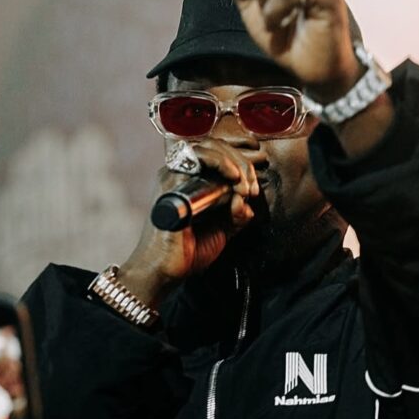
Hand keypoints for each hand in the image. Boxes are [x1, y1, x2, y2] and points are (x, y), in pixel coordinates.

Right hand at [116, 138, 264, 306]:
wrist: (164, 271)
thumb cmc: (188, 252)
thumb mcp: (223, 230)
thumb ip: (237, 213)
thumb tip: (246, 200)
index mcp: (191, 182)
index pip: (219, 155)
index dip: (242, 166)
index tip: (253, 190)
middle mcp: (180, 174)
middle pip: (216, 147)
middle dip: (243, 164)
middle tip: (252, 188)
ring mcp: (174, 175)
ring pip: (208, 147)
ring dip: (235, 163)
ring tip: (244, 187)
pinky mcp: (171, 182)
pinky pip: (196, 157)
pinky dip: (220, 163)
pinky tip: (233, 179)